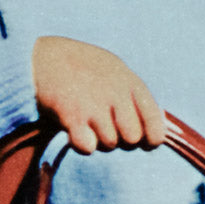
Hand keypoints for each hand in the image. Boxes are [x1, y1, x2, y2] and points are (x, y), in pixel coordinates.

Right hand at [32, 36, 164, 153]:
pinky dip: (82, 144)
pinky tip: (75, 131)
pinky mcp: (72, 114)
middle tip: (107, 128)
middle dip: (121, 141)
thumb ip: (137, 97)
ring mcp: (95, 104)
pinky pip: (88, 147)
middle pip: (132, 139)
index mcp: (132, 83)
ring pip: (109, 144)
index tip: (141, 140)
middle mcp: (117, 93)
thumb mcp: (117, 72)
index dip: (150, 139)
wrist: (44, 57)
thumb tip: (160, 126)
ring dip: (98, 141)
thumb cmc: (84, 68)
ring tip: (88, 124)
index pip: (155, 126)